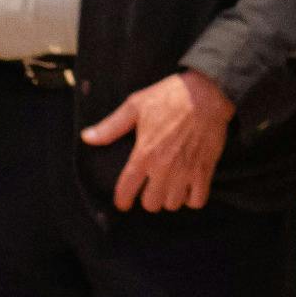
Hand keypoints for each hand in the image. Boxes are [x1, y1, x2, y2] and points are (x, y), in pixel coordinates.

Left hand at [82, 70, 233, 211]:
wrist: (208, 92)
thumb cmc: (170, 97)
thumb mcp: (136, 105)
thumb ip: (111, 126)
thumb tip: (87, 138)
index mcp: (144, 153)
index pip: (126, 190)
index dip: (122, 200)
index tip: (123, 201)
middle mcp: (164, 167)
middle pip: (151, 203)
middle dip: (148, 198)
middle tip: (150, 188)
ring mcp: (186, 170)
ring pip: (172, 204)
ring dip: (169, 198)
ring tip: (169, 187)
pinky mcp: (204, 170)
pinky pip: (197, 201)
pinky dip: (191, 199)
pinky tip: (188, 188)